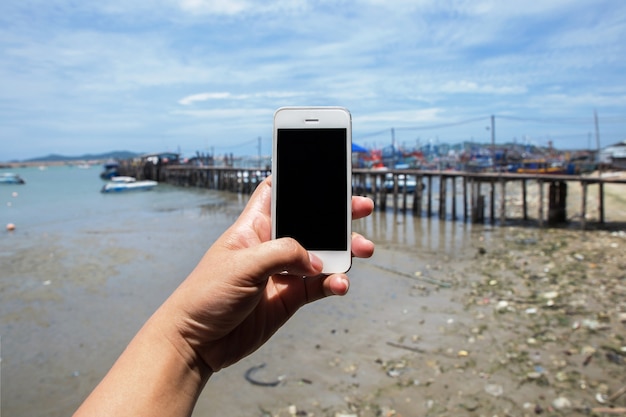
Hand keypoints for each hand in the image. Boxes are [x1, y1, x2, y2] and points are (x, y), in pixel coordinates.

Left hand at [160, 176, 374, 372]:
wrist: (196, 342)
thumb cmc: (206, 295)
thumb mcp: (243, 265)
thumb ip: (283, 254)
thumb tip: (317, 261)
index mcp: (254, 227)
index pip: (276, 192)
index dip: (296, 180)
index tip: (324, 171)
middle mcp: (270, 246)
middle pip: (310, 222)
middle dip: (336, 214)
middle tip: (362, 207)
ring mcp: (281, 272)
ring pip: (321, 254)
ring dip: (344, 250)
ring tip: (363, 250)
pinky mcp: (288, 298)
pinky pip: (319, 286)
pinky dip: (334, 283)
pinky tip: (340, 284)